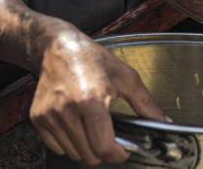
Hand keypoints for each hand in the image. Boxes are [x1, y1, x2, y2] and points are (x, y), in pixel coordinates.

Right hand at [31, 26, 165, 164]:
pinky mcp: (38, 118)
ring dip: (85, 146)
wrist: (57, 47)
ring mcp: (50, 115)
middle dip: (103, 150)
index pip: (104, 148)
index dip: (118, 154)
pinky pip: (56, 147)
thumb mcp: (125, 77)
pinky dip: (68, 142)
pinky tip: (75, 124)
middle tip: (107, 134)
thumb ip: (146, 104)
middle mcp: (67, 110)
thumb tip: (163, 122)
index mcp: (90, 101)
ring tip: (90, 125)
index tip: (123, 150)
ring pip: (73, 153)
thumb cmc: (90, 58)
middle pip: (89, 155)